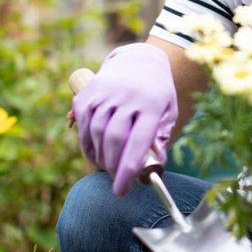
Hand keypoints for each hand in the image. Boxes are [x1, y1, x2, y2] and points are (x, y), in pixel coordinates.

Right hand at [73, 43, 177, 195]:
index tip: (122, 190)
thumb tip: (155, 167)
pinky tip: (94, 155)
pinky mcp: (88, 93)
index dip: (128, 169)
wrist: (139, 61)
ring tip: (107, 169)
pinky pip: (83, 123)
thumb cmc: (157, 96)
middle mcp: (127, 96)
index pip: (138, 140)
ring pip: (96, 132)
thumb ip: (161, 138)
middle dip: (112, 167)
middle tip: (116, 182)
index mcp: (152, 104)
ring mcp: (106, 92)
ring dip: (99, 157)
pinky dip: (86, 144)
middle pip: (114, 138)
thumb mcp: (168, 113)